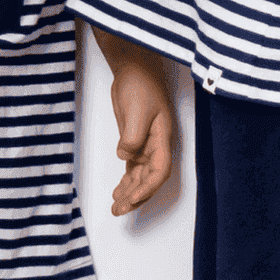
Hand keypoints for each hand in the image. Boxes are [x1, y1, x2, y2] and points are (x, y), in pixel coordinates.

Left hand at [106, 53, 176, 216]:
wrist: (134, 69)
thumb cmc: (140, 85)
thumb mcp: (136, 111)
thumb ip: (131, 137)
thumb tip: (125, 156)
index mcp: (163, 138)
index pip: (160, 171)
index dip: (148, 188)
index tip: (132, 199)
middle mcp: (157, 145)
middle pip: (150, 179)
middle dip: (136, 197)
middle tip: (119, 210)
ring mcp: (146, 144)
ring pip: (140, 176)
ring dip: (130, 193)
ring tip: (116, 208)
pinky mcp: (134, 141)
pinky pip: (132, 168)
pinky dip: (126, 181)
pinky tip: (117, 192)